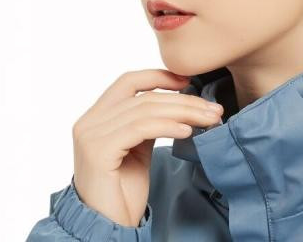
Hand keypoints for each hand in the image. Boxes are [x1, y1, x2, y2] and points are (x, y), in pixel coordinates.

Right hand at [71, 69, 222, 226]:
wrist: (107, 226)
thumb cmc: (124, 190)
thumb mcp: (139, 146)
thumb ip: (149, 121)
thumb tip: (181, 100)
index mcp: (97, 116)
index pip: (129, 81)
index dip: (159, 76)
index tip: (189, 81)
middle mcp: (89, 121)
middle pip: (145, 97)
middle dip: (184, 100)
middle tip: (213, 108)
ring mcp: (91, 135)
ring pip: (146, 110)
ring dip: (184, 112)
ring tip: (208, 119)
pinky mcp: (98, 150)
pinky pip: (140, 128)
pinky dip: (168, 125)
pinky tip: (188, 131)